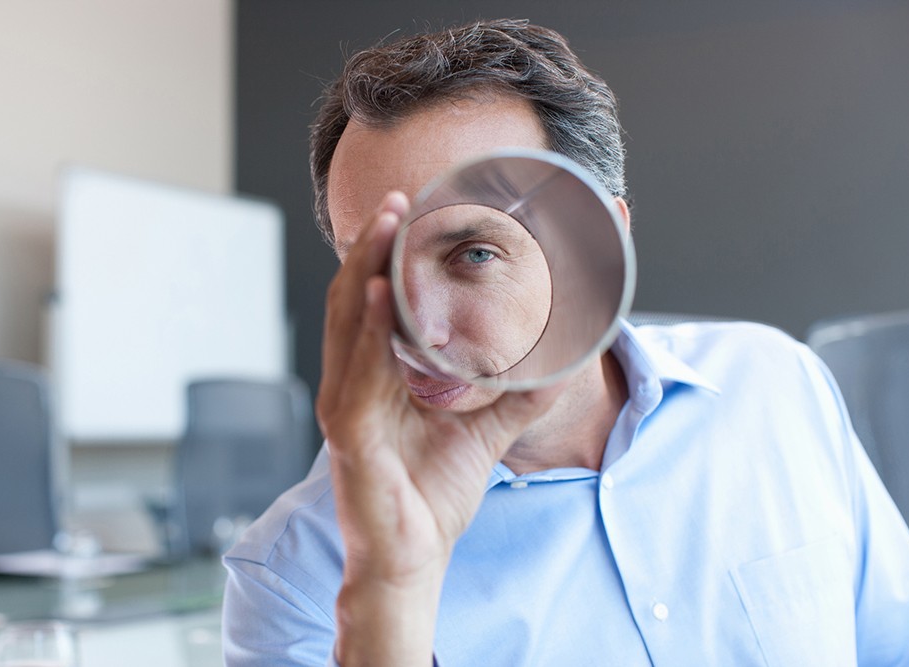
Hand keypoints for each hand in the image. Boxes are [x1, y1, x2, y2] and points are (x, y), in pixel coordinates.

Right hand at [317, 191, 563, 664]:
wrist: (411, 561)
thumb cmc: (431, 498)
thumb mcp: (482, 435)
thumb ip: (515, 398)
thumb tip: (563, 366)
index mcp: (373, 378)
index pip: (369, 303)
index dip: (381, 255)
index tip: (406, 208)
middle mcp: (350, 384)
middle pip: (352, 298)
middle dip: (371, 245)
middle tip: (395, 197)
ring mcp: (345, 408)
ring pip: (347, 324)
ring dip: (364, 268)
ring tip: (386, 223)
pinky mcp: (350, 437)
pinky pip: (357, 375)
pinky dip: (367, 331)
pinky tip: (377, 294)